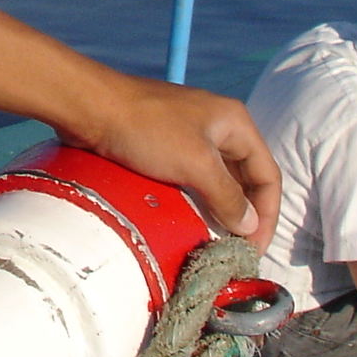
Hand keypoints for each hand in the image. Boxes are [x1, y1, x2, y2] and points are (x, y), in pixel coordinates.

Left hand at [59, 72, 282, 255]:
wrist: (88, 107)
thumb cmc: (146, 130)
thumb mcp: (196, 164)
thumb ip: (227, 197)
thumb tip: (249, 226)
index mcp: (235, 122)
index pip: (268, 174)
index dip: (267, 214)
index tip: (254, 247)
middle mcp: (217, 125)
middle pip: (245, 178)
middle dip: (244, 213)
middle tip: (237, 249)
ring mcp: (189, 134)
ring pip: (217, 179)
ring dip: (220, 209)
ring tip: (216, 240)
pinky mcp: (164, 144)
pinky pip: (192, 177)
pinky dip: (196, 199)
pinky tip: (191, 220)